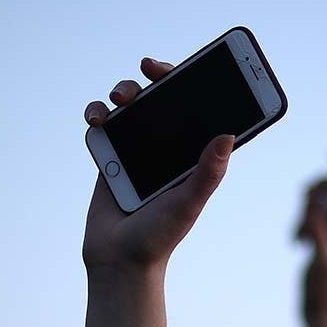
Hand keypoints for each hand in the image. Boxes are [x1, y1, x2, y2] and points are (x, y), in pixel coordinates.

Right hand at [79, 55, 235, 326]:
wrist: (119, 261)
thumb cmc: (160, 236)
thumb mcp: (189, 202)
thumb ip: (207, 172)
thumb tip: (228, 134)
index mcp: (193, 156)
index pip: (200, 109)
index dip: (197, 83)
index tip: (193, 65)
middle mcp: (168, 148)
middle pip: (164, 99)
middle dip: (157, 77)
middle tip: (149, 67)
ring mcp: (137, 150)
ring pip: (131, 106)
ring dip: (124, 90)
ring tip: (120, 98)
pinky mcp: (109, 157)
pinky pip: (103, 125)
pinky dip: (97, 113)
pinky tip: (98, 118)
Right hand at [296, 179, 326, 326]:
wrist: (323, 315)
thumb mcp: (324, 260)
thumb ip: (320, 231)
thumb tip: (316, 205)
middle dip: (319, 190)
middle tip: (306, 206)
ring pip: (321, 204)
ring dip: (307, 210)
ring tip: (301, 233)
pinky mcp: (322, 241)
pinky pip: (311, 219)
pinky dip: (302, 223)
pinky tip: (298, 240)